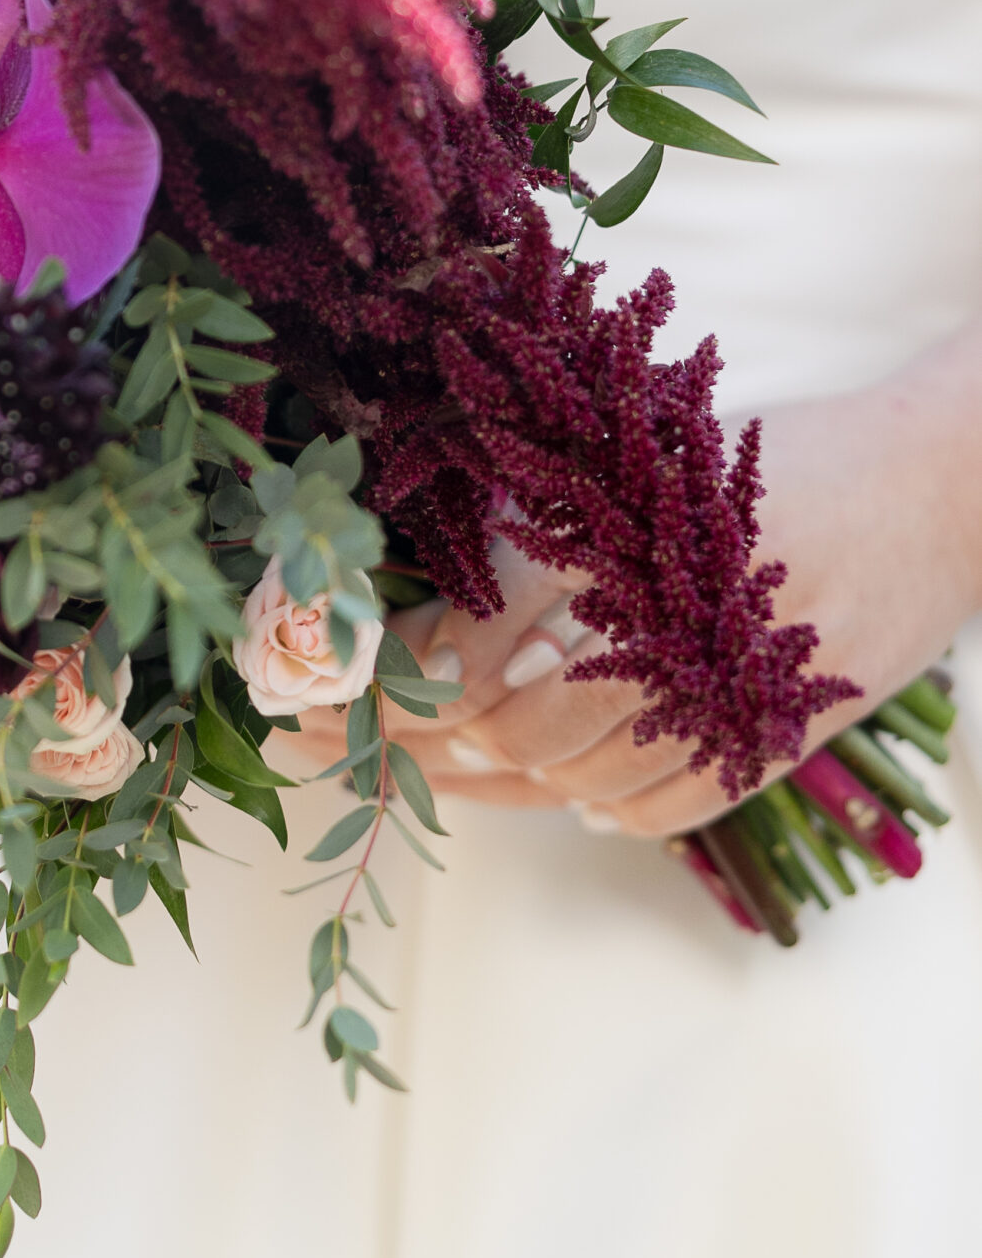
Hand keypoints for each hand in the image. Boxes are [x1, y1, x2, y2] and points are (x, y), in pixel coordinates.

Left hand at [289, 327, 981, 836]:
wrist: (949, 482)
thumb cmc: (791, 451)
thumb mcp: (662, 456)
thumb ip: (559, 528)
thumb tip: (444, 623)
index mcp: (643, 546)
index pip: (491, 637)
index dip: (405, 675)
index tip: (337, 689)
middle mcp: (686, 629)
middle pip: (524, 725)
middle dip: (422, 742)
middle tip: (341, 747)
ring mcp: (739, 693)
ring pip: (588, 777)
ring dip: (501, 781)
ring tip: (432, 770)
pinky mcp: (785, 733)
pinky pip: (677, 803)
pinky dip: (610, 807)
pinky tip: (567, 798)